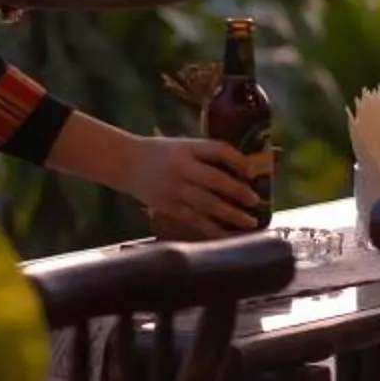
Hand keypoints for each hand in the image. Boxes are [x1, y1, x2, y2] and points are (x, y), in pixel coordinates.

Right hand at [130, 137, 265, 237]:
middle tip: (255, 201)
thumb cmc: (159, 153)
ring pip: (207, 204)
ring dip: (231, 214)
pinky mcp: (168, 207)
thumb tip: (241, 169)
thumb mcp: (182, 145)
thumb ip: (206, 155)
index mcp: (187, 147)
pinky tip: (228, 235)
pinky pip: (194, 220)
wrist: (124, 162)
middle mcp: (181, 167)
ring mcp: (174, 189)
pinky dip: (213, 229)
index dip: (238, 160)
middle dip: (238, 191)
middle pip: (215, 180)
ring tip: (249, 222)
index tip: (252, 172)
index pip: (218, 150)